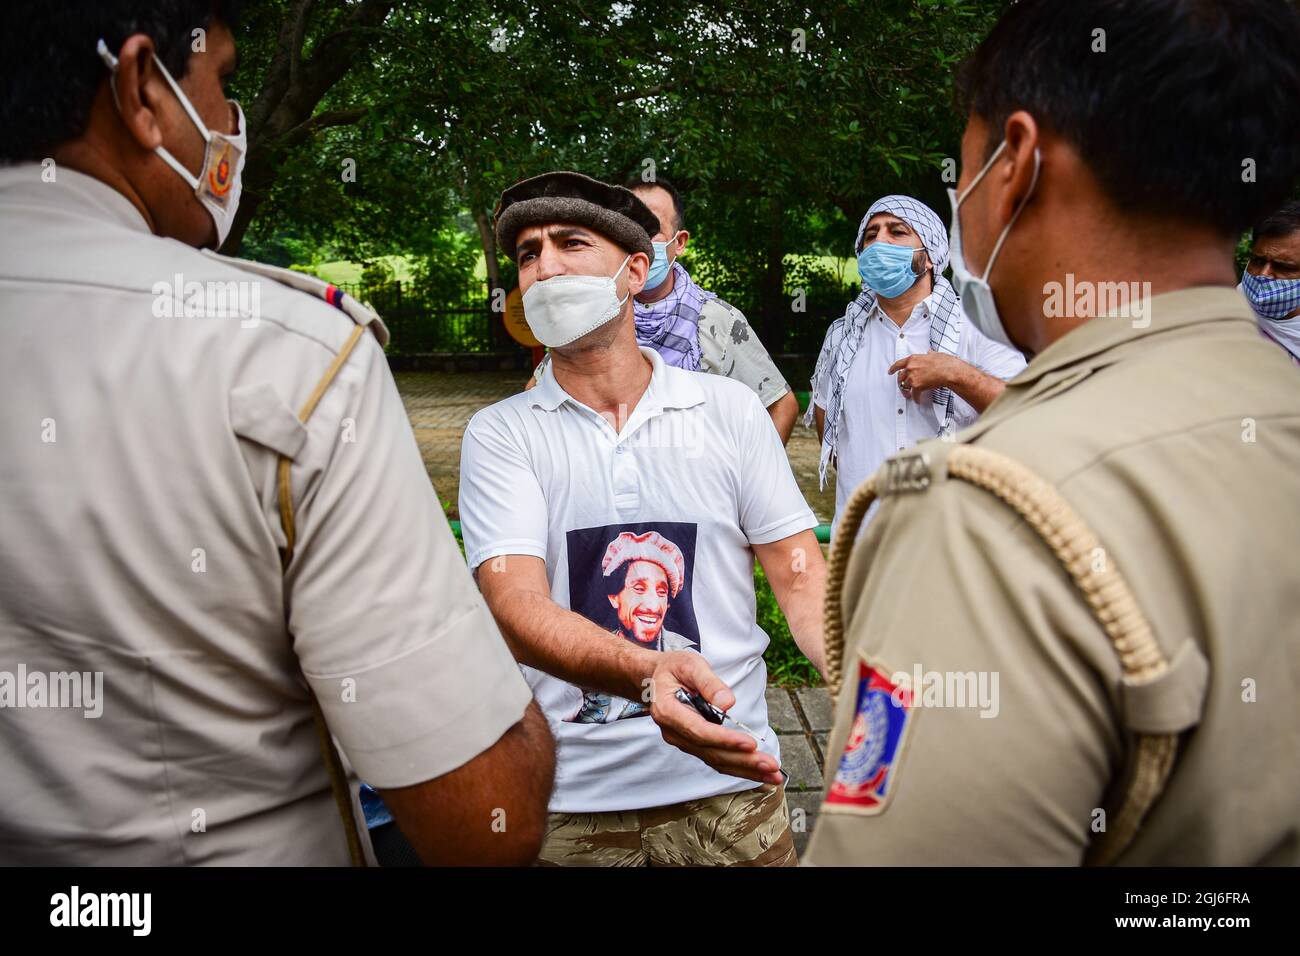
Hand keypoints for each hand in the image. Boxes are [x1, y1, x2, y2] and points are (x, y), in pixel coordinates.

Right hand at [648, 651, 782, 785]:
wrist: (655, 679)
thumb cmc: (673, 669)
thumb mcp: (690, 665)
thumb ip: (708, 682)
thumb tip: (728, 704)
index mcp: (668, 712)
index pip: (700, 732)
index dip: (725, 740)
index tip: (750, 744)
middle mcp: (674, 733)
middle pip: (711, 752)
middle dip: (743, 761)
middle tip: (771, 766)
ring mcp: (683, 742)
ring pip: (716, 761)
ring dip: (746, 770)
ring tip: (773, 775)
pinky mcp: (694, 745)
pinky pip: (716, 760)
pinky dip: (739, 767)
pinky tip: (759, 773)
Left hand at [888, 351, 960, 401]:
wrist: (949, 371)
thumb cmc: (944, 362)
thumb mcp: (934, 354)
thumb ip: (929, 354)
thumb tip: (929, 352)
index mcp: (913, 359)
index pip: (898, 364)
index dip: (893, 369)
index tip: (890, 372)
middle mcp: (910, 368)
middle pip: (900, 377)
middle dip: (901, 382)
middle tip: (903, 385)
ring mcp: (912, 377)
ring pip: (905, 386)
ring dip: (907, 391)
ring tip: (910, 394)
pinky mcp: (917, 386)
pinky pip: (913, 394)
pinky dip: (915, 398)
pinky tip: (917, 400)